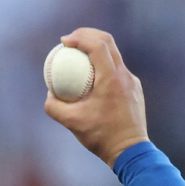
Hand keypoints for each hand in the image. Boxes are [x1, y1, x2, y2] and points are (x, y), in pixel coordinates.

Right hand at [44, 28, 148, 167]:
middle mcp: (125, 75)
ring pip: (114, 55)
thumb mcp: (71, 123)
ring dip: (96, 50)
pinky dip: (103, 66)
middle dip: (88, 34)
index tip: (64, 41)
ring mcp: (132, 82)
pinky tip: (92, 78)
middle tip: (71, 39)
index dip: (80, 37)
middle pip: (108, 42)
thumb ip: (54, 107)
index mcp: (111, 78)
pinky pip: (117, 71)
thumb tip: (49, 94)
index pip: (97, 46)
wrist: (130, 151)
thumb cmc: (101, 137)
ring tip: (79, 56)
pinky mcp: (134, 90)